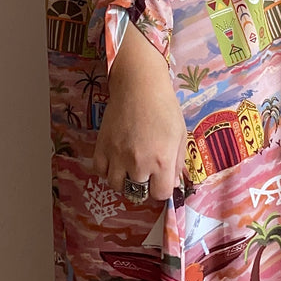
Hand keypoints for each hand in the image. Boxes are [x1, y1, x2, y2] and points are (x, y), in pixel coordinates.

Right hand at [92, 23, 187, 200]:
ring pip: (116, 185)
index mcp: (161, 161)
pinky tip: (115, 162)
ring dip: (124, 181)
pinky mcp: (101, 147)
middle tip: (146, 173)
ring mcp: (117, 156)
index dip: (161, 190)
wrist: (139, 86)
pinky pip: (100, 171)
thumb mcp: (180, 136)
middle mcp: (138, 164)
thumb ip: (177, 163)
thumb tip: (173, 184)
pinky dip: (107, 170)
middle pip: (138, 193)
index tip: (161, 181)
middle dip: (144, 186)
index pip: (160, 194)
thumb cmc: (164, 108)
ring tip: (130, 169)